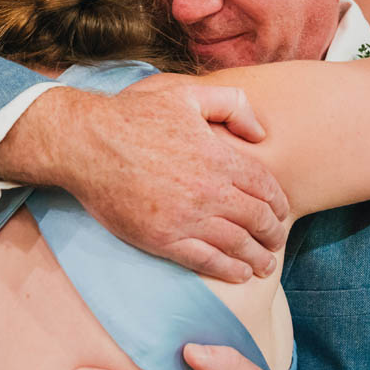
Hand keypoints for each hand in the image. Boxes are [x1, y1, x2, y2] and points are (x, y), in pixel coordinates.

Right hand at [0, 77, 290, 282]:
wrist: (87, 143)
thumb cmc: (135, 116)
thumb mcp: (187, 94)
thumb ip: (232, 105)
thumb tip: (260, 134)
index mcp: (219, 157)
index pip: (265, 187)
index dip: (279, 203)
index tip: (281, 212)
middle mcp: (210, 190)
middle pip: (258, 219)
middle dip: (273, 233)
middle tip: (276, 240)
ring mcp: (187, 217)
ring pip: (237, 245)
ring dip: (257, 258)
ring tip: (265, 265)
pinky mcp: (163, 238)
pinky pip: (206, 261)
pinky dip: (228, 270)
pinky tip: (239, 274)